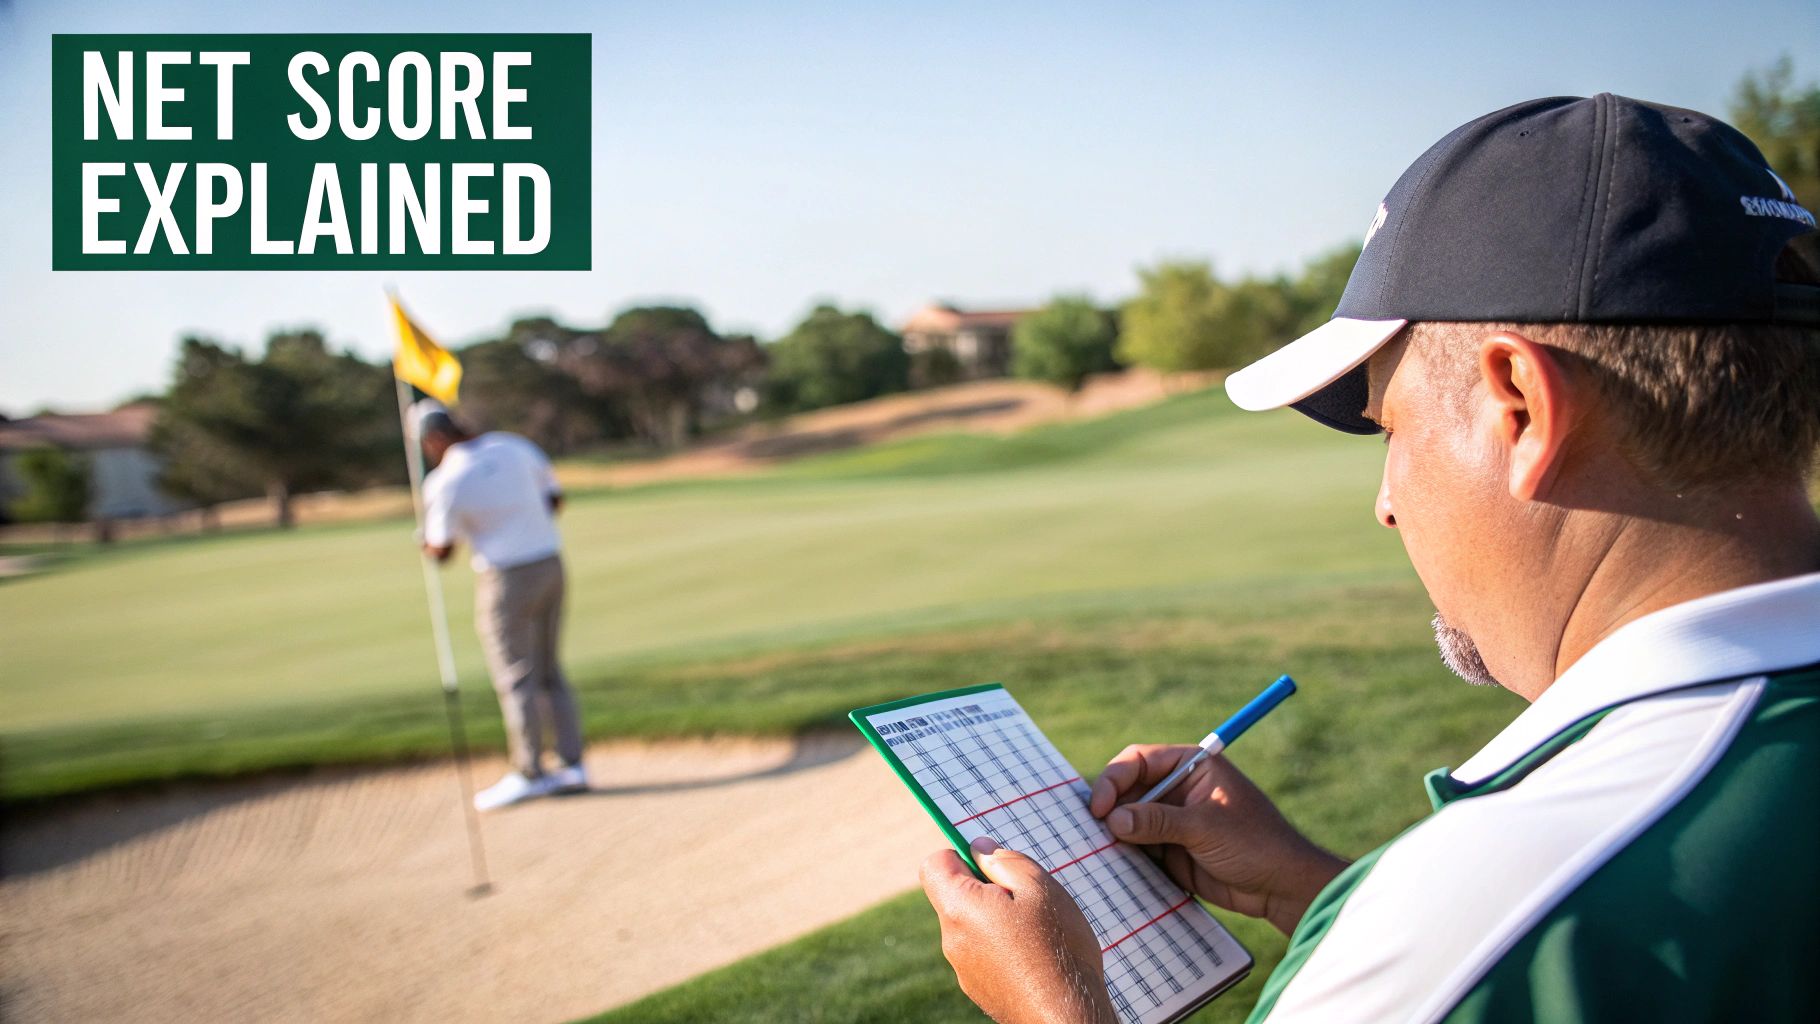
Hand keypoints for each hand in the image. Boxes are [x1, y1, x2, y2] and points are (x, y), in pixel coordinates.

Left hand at [921, 837, 1116, 1023]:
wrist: (1066, 1016)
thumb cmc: (1058, 949)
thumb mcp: (1040, 889)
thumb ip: (1004, 862)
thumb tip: (979, 848)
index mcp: (959, 908)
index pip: (934, 865)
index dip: (960, 854)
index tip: (992, 863)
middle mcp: (951, 939)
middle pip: (955, 895)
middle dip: (986, 888)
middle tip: (1026, 898)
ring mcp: (963, 968)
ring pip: (972, 925)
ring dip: (997, 918)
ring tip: (1036, 931)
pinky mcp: (978, 988)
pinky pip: (982, 952)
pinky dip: (1002, 946)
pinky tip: (1034, 956)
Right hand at [1089, 745, 1347, 935]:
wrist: (1281, 886)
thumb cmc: (1254, 843)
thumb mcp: (1205, 827)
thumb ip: (1158, 821)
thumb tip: (1113, 820)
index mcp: (1192, 766)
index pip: (1140, 760)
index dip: (1115, 779)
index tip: (1100, 807)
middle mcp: (1178, 789)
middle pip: (1129, 789)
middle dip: (1110, 807)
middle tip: (1093, 831)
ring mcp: (1172, 820)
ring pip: (1129, 819)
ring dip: (1114, 833)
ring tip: (1099, 849)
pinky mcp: (1171, 849)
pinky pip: (1138, 847)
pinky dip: (1124, 854)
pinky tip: (1114, 864)